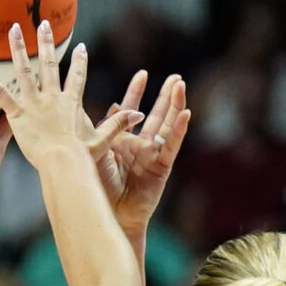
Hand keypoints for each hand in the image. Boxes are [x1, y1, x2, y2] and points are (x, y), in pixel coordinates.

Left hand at [0, 20, 103, 172]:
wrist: (63, 163)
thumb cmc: (82, 157)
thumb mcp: (103, 140)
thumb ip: (118, 124)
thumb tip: (138, 115)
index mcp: (71, 103)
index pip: (76, 77)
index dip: (79, 61)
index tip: (80, 47)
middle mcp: (52, 97)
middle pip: (49, 64)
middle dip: (47, 42)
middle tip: (44, 23)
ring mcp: (34, 103)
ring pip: (24, 70)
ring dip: (19, 48)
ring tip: (14, 29)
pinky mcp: (17, 113)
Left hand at [91, 71, 192, 243]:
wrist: (107, 211)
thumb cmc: (98, 185)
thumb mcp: (99, 149)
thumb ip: (106, 127)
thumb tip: (115, 104)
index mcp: (122, 141)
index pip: (131, 111)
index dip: (136, 93)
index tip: (142, 75)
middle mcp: (139, 146)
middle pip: (155, 115)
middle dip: (165, 96)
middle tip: (175, 77)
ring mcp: (152, 155)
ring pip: (167, 125)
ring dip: (175, 105)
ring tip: (181, 86)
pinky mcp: (162, 166)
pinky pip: (172, 144)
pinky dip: (179, 129)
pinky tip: (186, 113)